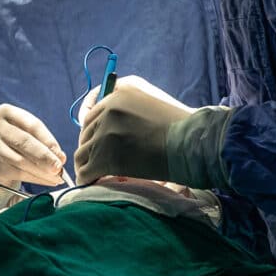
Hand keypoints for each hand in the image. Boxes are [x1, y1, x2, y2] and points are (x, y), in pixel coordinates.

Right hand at [0, 104, 66, 186]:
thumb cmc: (13, 142)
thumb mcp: (24, 133)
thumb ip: (40, 141)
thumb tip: (60, 156)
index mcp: (6, 112)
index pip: (32, 125)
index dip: (49, 141)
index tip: (61, 155)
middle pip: (24, 142)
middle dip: (44, 157)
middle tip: (58, 167)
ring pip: (20, 160)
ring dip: (42, 171)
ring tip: (56, 177)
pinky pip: (16, 173)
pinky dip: (35, 178)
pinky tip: (47, 180)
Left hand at [75, 76, 193, 184]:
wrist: (192, 142)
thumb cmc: (180, 125)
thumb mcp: (152, 99)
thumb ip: (127, 104)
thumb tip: (103, 121)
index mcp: (119, 92)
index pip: (91, 112)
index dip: (91, 130)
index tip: (91, 141)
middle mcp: (108, 108)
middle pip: (85, 133)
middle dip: (90, 148)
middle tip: (95, 161)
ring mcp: (105, 132)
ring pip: (83, 152)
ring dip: (87, 164)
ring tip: (93, 174)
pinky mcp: (106, 155)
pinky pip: (87, 170)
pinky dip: (87, 178)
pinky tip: (93, 183)